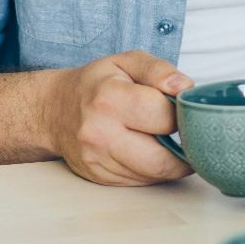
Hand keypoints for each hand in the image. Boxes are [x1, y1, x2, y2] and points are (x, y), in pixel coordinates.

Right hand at [41, 50, 194, 185]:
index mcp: (110, 98)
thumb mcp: (127, 61)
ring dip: (171, 163)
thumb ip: (159, 70)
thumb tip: (185, 88)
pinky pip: (140, 181)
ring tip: (169, 141)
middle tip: (190, 136)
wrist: (54, 110)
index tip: (186, 110)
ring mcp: (97, 160)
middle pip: (161, 159)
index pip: (164, 116)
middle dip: (184, 150)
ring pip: (153, 175)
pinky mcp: (98, 177)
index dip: (183, 114)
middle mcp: (99, 133)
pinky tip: (149, 151)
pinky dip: (153, 170)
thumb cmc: (96, 83)